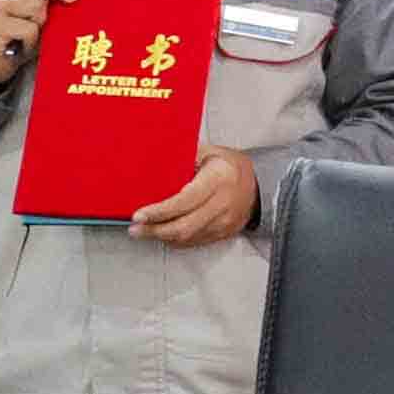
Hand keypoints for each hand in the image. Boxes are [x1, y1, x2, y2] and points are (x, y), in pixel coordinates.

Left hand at [130, 148, 259, 248]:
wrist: (258, 185)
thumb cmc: (230, 166)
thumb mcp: (210, 152)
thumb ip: (185, 157)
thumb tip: (153, 159)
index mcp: (218, 179)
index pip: (185, 201)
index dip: (160, 211)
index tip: (139, 214)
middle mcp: (223, 203)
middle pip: (184, 225)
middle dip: (155, 229)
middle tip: (135, 228)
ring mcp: (225, 222)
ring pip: (188, 237)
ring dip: (162, 237)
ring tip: (143, 232)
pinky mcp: (223, 234)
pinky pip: (195, 242)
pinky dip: (176, 240)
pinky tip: (162, 234)